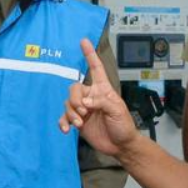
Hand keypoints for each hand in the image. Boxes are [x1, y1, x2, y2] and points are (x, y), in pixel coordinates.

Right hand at [61, 38, 137, 154]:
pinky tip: (66, 130)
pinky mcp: (77, 122)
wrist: (120, 145)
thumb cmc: (123, 125)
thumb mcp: (117, 111)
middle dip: (75, 100)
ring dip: (71, 113)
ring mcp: (83, 109)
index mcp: (103, 90)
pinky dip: (63, 122)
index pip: (96, 69)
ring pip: (67, 103)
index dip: (90, 55)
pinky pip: (64, 118)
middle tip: (83, 112)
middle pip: (74, 88)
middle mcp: (91, 97)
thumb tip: (84, 103)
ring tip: (80, 124)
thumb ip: (101, 103)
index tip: (84, 41)